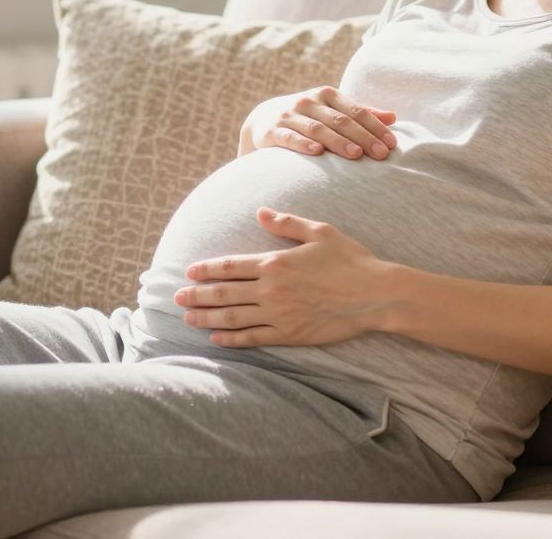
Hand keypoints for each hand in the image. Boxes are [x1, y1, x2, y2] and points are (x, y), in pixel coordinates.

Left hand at [173, 208, 393, 347]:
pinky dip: (231, 339)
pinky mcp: (290, 334)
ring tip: (188, 319)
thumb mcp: (320, 231)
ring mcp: (279, 314)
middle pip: (224, 293)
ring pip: (233, 317)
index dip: (206, 269)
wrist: (375, 294)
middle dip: (197, 295)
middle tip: (176, 298)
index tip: (189, 271)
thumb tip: (261, 211)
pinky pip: (253, 338)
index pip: (230, 266)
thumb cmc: (350, 260)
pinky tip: (216, 339)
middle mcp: (272, 289)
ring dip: (207, 318)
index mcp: (276, 261)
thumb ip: (286, 223)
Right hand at [239, 85, 397, 159]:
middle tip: (381, 154)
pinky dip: (302, 144)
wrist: (262, 119)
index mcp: (326, 95)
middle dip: (363, 137)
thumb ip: (360, 113)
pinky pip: (289, 137)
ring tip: (356, 155)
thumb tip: (393, 117)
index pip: (356, 111)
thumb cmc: (307, 117)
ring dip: (338, 142)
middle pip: (340, 120)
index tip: (392, 144)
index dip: (375, 127)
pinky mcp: (271, 130)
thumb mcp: (331, 110)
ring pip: (317, 128)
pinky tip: (317, 152)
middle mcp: (308, 101)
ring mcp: (289, 115)